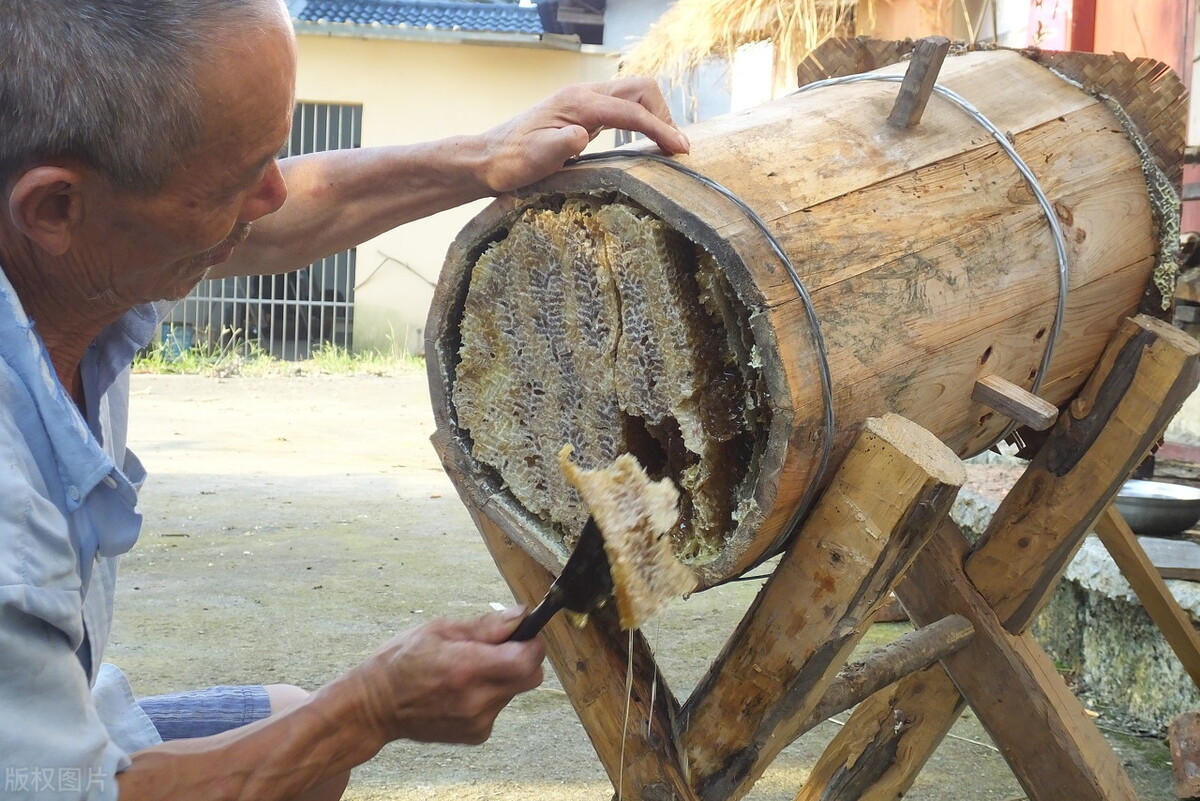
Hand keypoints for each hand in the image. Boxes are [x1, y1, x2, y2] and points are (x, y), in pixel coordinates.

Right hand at [342, 608, 545, 745]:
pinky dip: (490, 695)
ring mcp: (477, 721)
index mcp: (467, 667)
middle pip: (531, 678)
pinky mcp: (476, 735)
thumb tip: (521, 615)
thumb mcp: (439, 630)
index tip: (523, 634)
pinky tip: (462, 690)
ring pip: (515, 692)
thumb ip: (485, 626)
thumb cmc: (402, 661)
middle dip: (523, 659)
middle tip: (498, 649)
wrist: (376, 707)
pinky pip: (498, 707)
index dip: (532, 643)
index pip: (527, 660)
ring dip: (503, 677)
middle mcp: (477, 699)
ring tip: (469, 670)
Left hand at [477, 76, 690, 192]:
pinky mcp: (585, 113)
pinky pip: (624, 107)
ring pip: (635, 94)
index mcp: (578, 103)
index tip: (680, 151)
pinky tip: (646, 141)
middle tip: (676, 148)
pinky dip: (643, 120)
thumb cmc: (512, 161)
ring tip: (668, 145)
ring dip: (656, 115)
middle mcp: (585, 95)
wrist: (490, 158)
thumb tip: (582, 136)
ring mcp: (585, 102)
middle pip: (640, 89)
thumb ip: (560, 145)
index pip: (631, 111)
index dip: (660, 128)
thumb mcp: (535, 158)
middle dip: (664, 114)